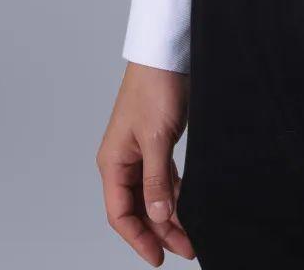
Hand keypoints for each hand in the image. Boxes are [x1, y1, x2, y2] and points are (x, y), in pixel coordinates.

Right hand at [97, 61, 195, 263]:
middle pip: (137, 208)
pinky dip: (174, 194)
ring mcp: (140, 153)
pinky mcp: (157, 144)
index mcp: (113, 161)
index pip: (120, 212)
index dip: (138, 237)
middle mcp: (123, 160)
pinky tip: (188, 205)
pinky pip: (162, 179)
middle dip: (159, 231)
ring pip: (152, 195)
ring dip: (169, 215)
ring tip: (190, 234)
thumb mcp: (156, 138)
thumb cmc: (154, 87)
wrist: (167, 54)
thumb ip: (156, 179)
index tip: (158, 256)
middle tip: (185, 247)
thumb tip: (158, 216)